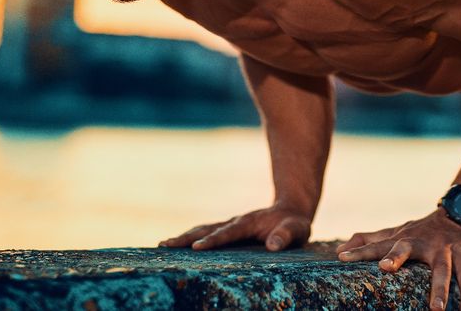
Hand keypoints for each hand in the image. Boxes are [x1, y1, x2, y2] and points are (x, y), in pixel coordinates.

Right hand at [157, 204, 311, 251]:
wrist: (291, 212)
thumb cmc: (294, 224)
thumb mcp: (297, 229)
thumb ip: (285, 236)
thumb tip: (272, 246)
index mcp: (248, 223)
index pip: (227, 233)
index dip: (213, 240)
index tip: (196, 247)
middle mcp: (235, 223)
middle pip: (206, 228)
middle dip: (186, 237)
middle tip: (165, 244)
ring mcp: (230, 226)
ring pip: (203, 229)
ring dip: (184, 237)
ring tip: (163, 245)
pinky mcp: (228, 232)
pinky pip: (206, 234)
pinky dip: (191, 238)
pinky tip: (178, 246)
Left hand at [336, 210, 460, 310]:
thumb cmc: (422, 231)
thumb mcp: (396, 234)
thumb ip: (370, 241)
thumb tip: (339, 250)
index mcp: (402, 239)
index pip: (377, 245)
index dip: (360, 251)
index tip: (342, 257)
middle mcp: (422, 242)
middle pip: (406, 248)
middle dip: (396, 256)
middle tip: (386, 268)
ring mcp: (445, 248)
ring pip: (442, 269)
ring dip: (439, 289)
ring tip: (435, 310)